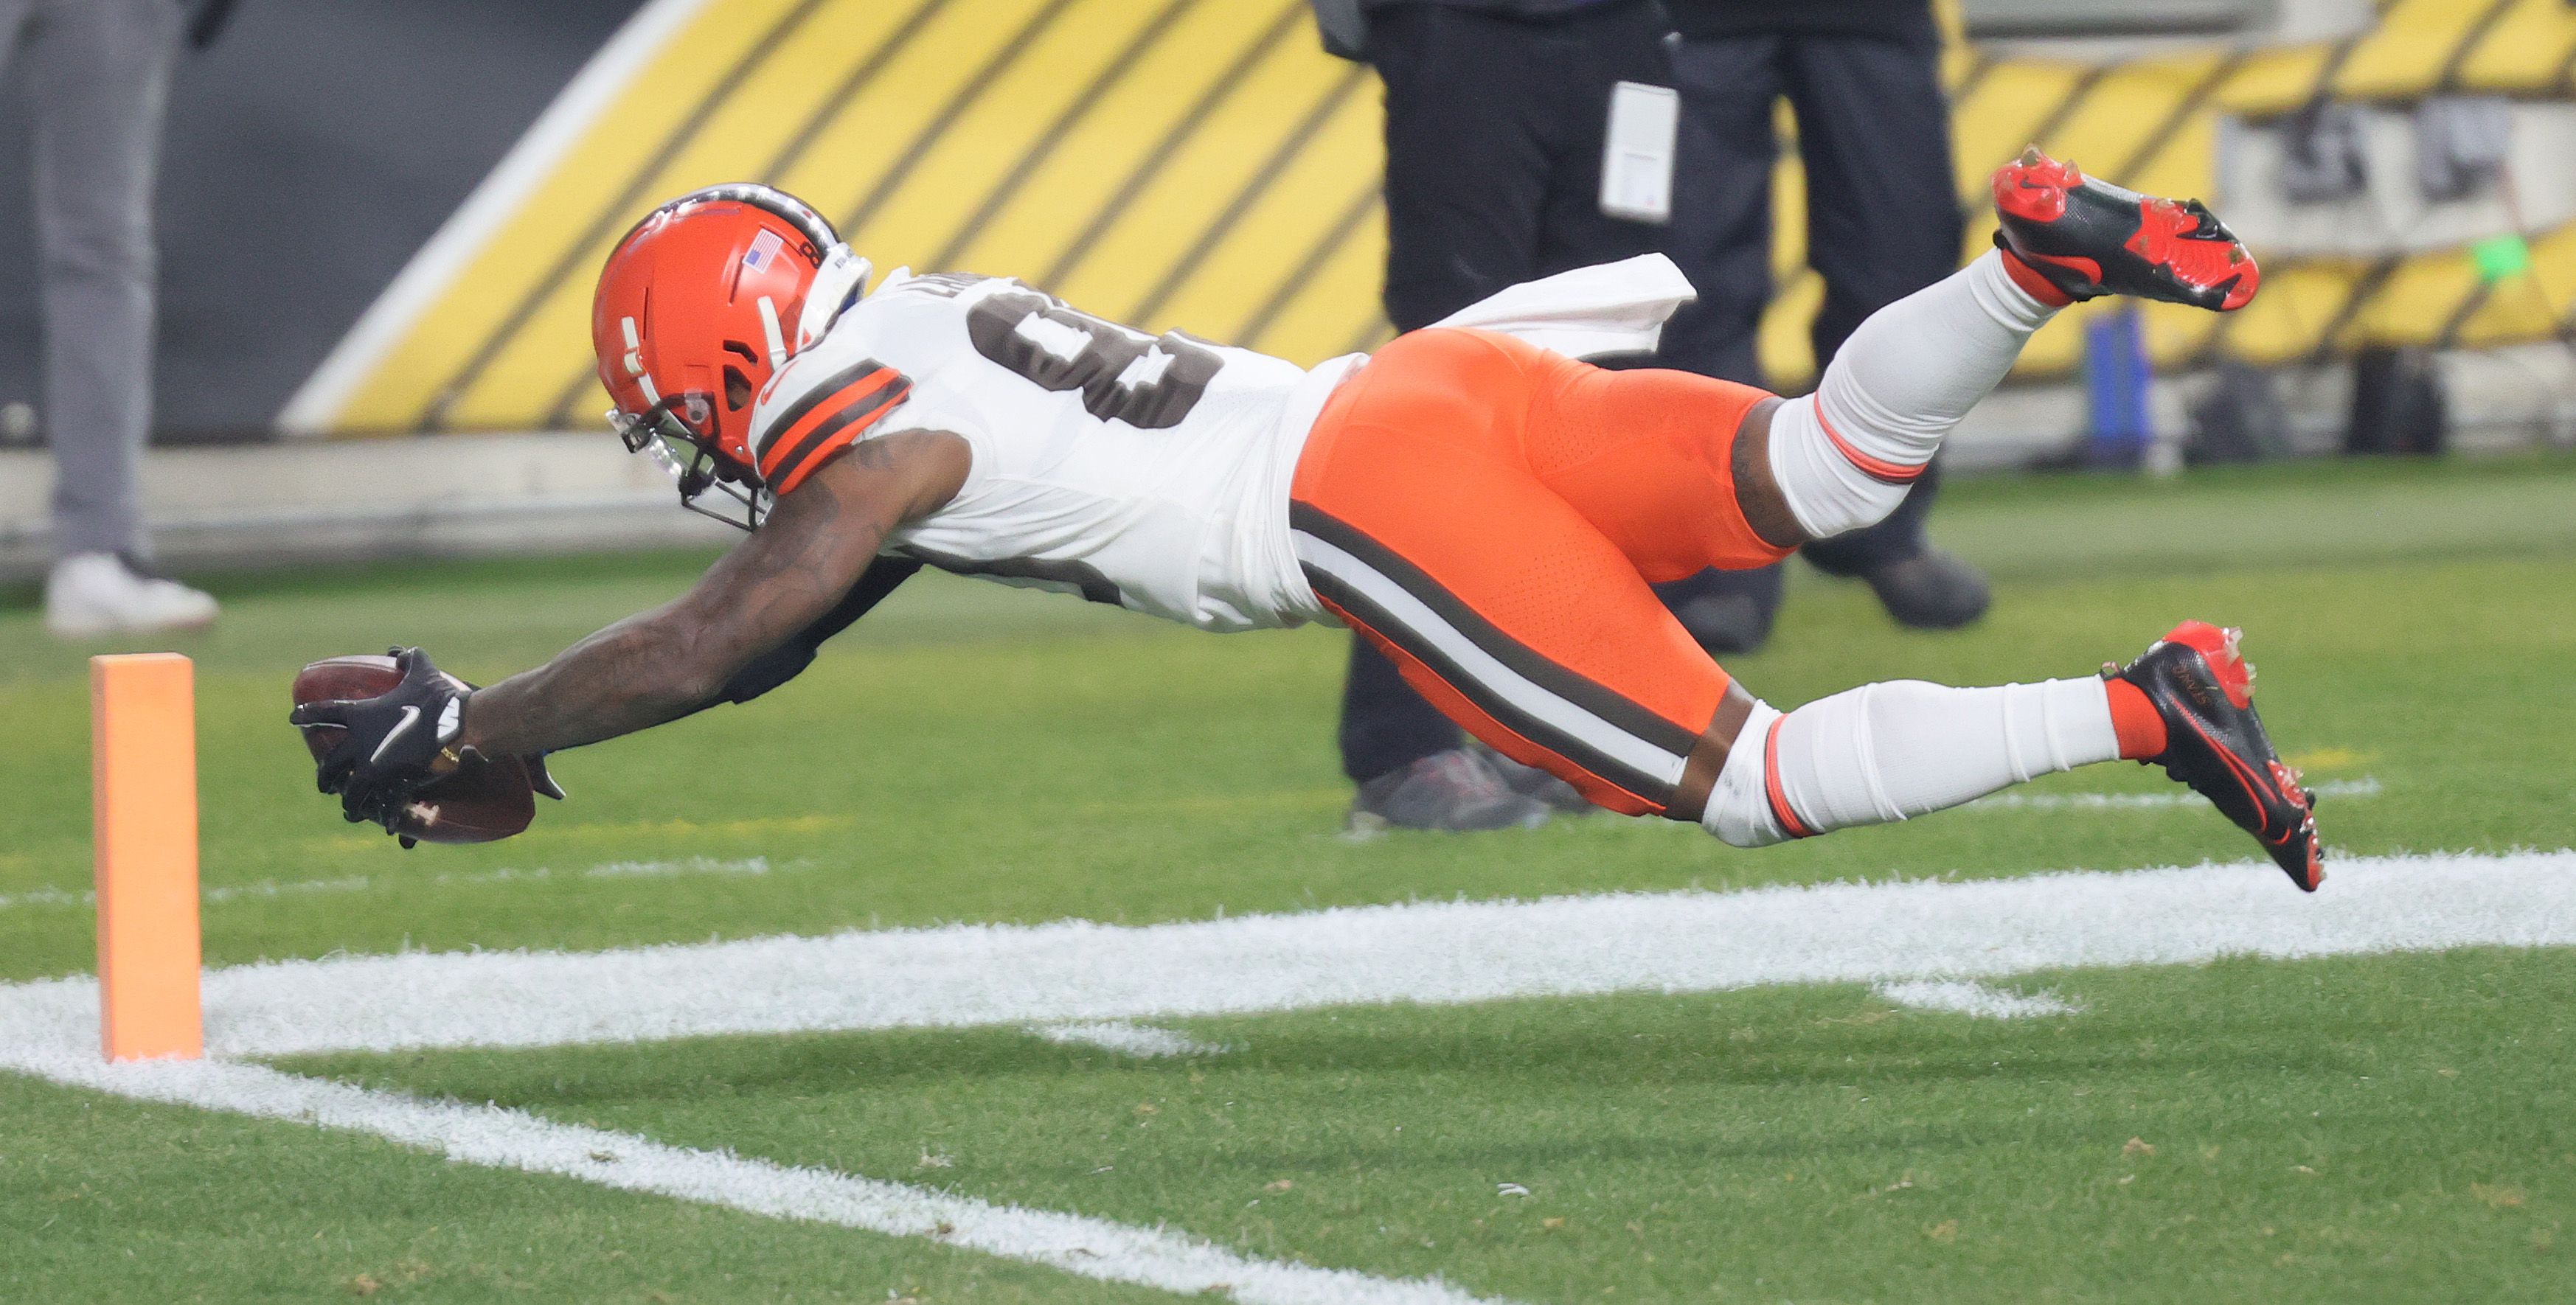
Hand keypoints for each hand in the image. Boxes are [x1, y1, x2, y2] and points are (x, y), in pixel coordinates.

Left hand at [289, 647, 468, 829]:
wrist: (456, 723)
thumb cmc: (438, 696)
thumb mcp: (423, 669)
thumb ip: (409, 659)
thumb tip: (400, 652)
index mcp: (360, 714)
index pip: (323, 713)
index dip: (306, 715)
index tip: (293, 718)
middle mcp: (359, 741)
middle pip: (329, 762)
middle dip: (324, 774)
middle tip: (323, 782)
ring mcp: (372, 763)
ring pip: (347, 787)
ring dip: (345, 798)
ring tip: (348, 807)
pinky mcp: (390, 780)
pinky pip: (375, 799)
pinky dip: (375, 810)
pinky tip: (375, 819)